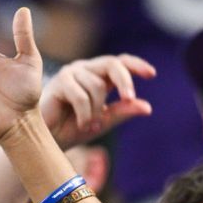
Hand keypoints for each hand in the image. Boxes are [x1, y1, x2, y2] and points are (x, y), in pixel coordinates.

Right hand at [42, 55, 156, 149]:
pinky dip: (86, 115)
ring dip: (97, 111)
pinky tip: (83, 126)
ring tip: (90, 126)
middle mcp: (87, 70)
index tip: (152, 74)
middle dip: (125, 81)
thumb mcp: (105, 121)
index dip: (136, 65)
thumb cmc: (75, 128)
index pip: (121, 63)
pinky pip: (82, 97)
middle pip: (112, 64)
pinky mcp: (60, 81)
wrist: (50, 140)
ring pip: (98, 86)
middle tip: (129, 98)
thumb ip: (124, 111)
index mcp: (100, 77)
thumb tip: (148, 107)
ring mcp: (72, 73)